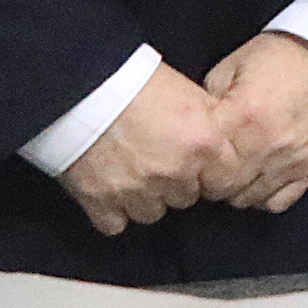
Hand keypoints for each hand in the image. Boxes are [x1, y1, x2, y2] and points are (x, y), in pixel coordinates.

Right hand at [56, 66, 231, 237]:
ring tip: (130, 171)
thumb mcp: (192, 93)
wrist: (84, 86)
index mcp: (204, 144)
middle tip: (156, 159)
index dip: (209, 173)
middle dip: (174, 183)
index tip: (197, 167)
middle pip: (186, 198)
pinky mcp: (101, 201)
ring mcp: (138, 190)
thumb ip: (211, 126)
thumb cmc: (138, 83)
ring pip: (151, 214)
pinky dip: (111, 211)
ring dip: (143, 198)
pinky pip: (115, 224)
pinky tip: (110, 188)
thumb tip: (221, 145)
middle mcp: (176, 172)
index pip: (224, 181)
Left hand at [201, 32, 307, 213]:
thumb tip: (190, 132)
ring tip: (232, 172)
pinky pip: (280, 201)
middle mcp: (270, 142)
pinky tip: (256, 179)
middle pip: (225, 186)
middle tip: (208, 167)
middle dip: (210, 181)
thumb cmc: (279, 60)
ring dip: (235, 189)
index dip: (193, 164)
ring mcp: (293, 158)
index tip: (193, 157)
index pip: (205, 163)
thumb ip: (207, 104)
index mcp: (245, 115)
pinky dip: (263, 196)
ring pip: (249, 198)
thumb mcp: (231, 68)